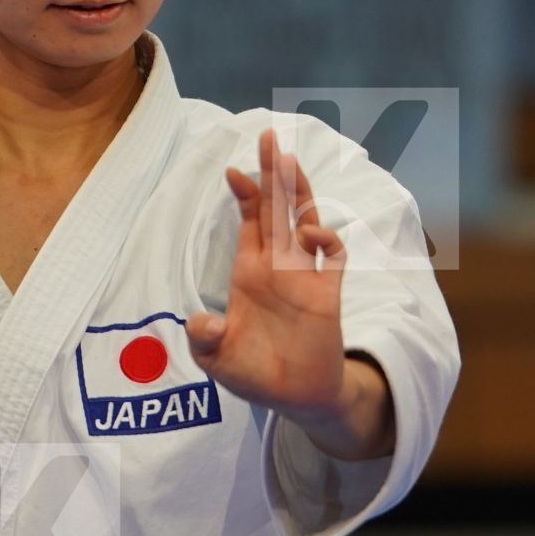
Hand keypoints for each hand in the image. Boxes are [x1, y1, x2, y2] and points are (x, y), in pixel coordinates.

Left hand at [185, 128, 393, 458]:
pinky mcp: (329, 295)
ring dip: (300, 192)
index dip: (245, 194)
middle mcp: (278, 267)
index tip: (233, 171)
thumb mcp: (217, 360)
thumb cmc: (255, 374)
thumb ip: (205, 339)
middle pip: (278, 209)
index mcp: (250, 273)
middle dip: (273, 173)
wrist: (296, 399)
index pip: (251, 222)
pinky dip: (327, 240)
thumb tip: (199, 321)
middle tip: (268, 136)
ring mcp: (306, 277)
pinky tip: (311, 235)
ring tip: (291, 160)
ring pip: (305, 222)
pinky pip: (334, 257)